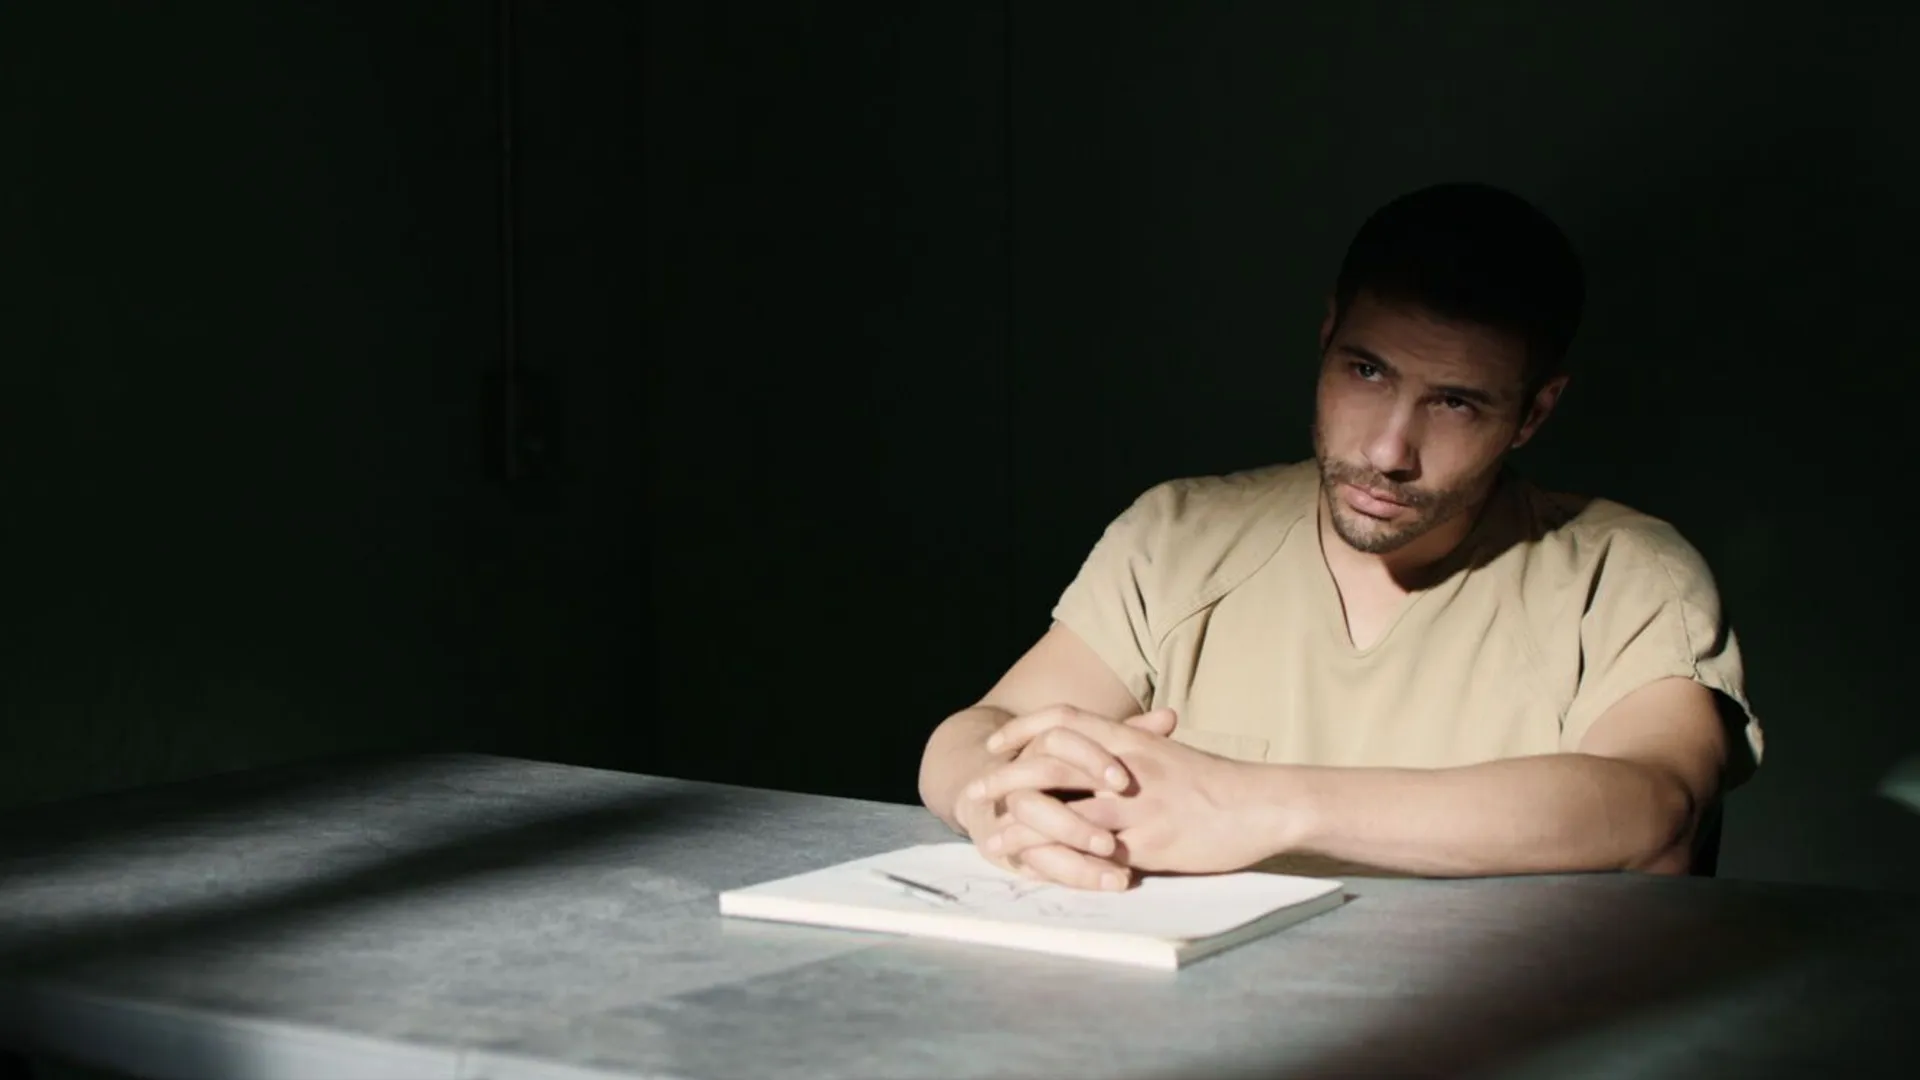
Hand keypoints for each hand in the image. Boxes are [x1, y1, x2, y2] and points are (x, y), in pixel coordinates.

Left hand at [978, 711, 1269, 878]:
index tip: (994, 743)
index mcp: (1130, 740)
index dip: (1022, 729)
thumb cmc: (1219, 782)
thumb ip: (1136, 749)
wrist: (1262, 805)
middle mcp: (1124, 767)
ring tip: (990, 838)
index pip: (1062, 720)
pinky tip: (1036, 868)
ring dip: (1019, 825)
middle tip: (975, 791)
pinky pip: (1089, 852)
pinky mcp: (1145, 844)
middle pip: (1047, 762)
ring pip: (1059, 810)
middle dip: (1004, 777)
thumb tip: (1108, 751)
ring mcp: (1133, 806)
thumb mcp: (1171, 753)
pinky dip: (1056, 859)